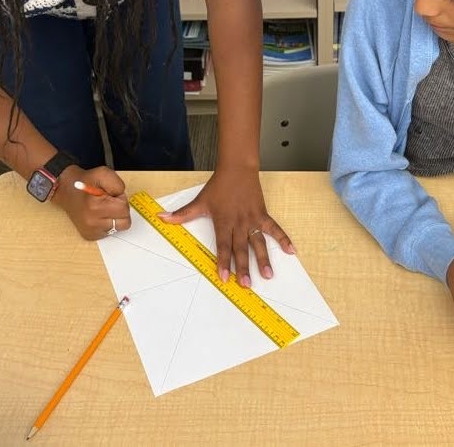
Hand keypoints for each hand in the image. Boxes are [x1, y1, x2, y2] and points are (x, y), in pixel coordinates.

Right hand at [53, 164, 130, 240]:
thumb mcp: (103, 173)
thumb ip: (118, 185)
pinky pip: (109, 232)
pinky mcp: (89, 235)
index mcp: (96, 208)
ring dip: (115, 217)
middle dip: (120, 209)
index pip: (124, 209)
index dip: (120, 198)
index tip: (110, 194)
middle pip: (124, 222)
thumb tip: (122, 198)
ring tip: (104, 207)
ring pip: (118, 228)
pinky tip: (99, 214)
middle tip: (108, 200)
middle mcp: (92, 223)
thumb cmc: (84, 181)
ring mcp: (90, 231)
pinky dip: (107, 222)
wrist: (65, 189)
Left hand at [159, 170, 295, 286]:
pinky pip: (275, 228)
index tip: (224, 277)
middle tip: (247, 285)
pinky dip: (284, 239)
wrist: (237, 168)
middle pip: (241, 248)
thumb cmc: (219, 186)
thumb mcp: (200, 201)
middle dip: (244, 267)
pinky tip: (291, 251)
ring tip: (268, 275)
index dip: (223, 261)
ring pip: (259, 242)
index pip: (223, 245)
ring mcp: (252, 219)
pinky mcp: (263, 214)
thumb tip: (162, 218)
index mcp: (223, 221)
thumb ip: (182, 214)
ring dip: (264, 259)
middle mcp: (239, 223)